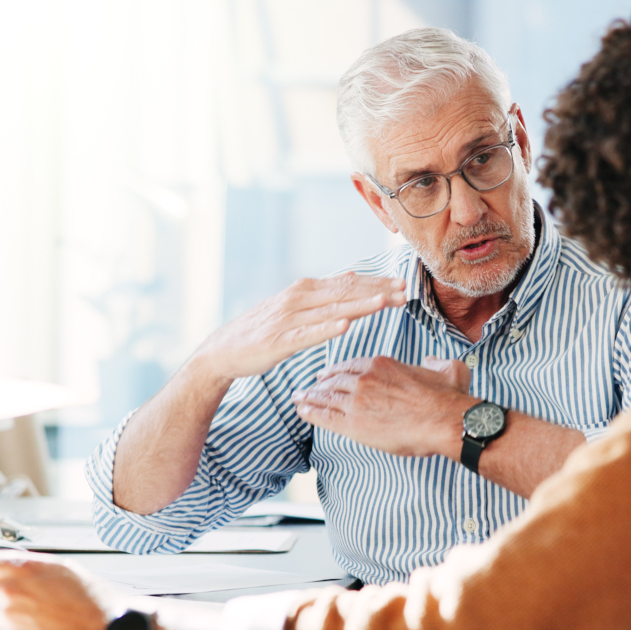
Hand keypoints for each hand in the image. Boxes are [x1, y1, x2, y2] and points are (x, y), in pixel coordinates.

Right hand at [192, 272, 405, 381]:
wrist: (224, 350)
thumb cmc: (263, 331)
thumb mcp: (296, 308)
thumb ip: (324, 295)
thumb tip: (352, 279)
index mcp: (306, 290)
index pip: (348, 283)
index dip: (376, 283)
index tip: (402, 284)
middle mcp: (299, 298)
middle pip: (345, 292)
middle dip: (377, 291)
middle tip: (405, 291)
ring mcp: (289, 318)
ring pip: (332, 309)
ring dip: (360, 305)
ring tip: (386, 302)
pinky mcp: (280, 340)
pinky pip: (308, 334)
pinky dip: (327, 328)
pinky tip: (345, 325)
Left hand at [292, 355, 473, 457]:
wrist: (444, 420)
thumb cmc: (448, 398)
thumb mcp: (447, 369)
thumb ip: (436, 362)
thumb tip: (431, 360)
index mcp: (382, 364)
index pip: (351, 365)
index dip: (338, 370)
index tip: (330, 373)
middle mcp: (364, 378)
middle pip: (334, 379)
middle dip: (320, 383)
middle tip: (310, 386)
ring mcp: (356, 400)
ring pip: (326, 396)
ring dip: (310, 397)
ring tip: (298, 398)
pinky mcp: (354, 424)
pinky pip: (324, 416)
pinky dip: (310, 412)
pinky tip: (301, 411)